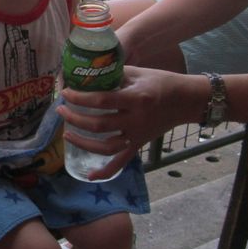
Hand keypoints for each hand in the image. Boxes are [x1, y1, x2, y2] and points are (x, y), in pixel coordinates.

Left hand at [58, 65, 203, 177]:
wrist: (186, 100)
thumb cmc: (161, 83)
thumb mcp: (138, 72)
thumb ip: (113, 75)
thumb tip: (88, 74)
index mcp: (135, 99)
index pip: (101, 100)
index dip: (80, 98)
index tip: (65, 93)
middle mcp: (135, 120)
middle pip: (98, 125)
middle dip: (75, 118)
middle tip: (61, 110)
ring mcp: (137, 136)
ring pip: (105, 146)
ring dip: (82, 143)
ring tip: (66, 134)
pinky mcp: (139, 144)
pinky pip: (121, 162)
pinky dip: (105, 171)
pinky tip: (89, 175)